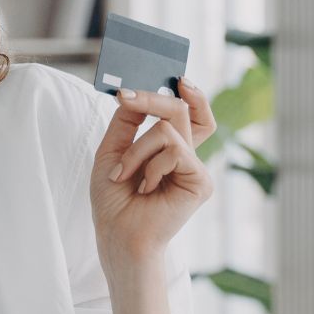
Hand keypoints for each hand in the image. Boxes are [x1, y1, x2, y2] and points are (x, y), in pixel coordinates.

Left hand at [90, 85, 212, 265]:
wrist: (118, 236)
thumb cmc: (114, 201)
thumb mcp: (112, 152)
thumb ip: (126, 122)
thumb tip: (133, 92)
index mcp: (169, 150)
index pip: (190, 114)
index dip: (190, 94)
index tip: (177, 77)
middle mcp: (185, 157)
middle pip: (181, 110)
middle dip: (151, 99)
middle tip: (125, 97)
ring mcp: (195, 168)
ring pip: (168, 129)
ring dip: (136, 150)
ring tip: (125, 175)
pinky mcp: (201, 181)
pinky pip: (174, 150)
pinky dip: (150, 165)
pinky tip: (146, 188)